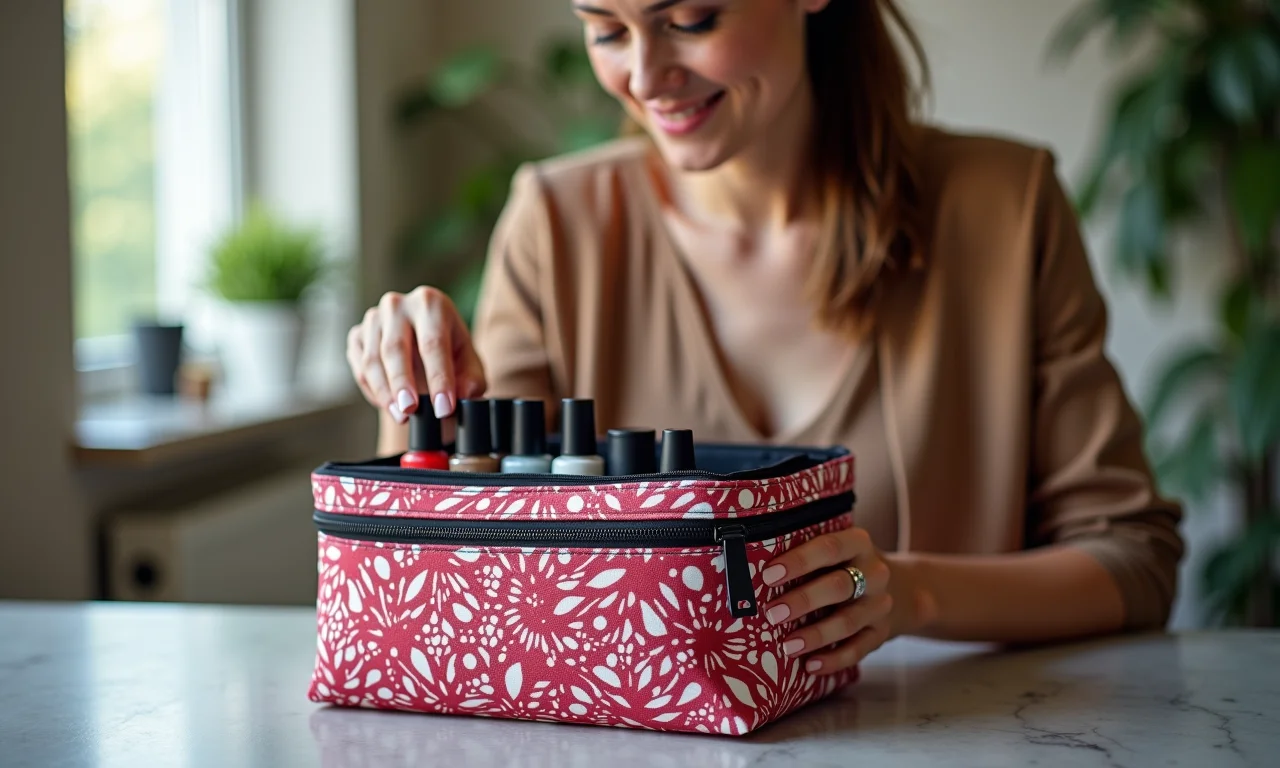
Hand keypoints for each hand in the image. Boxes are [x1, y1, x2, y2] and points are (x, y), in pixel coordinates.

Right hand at [346, 287, 486, 423]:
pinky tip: (389, 405)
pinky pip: (360, 367)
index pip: (433, 343)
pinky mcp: (357, 335)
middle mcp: (398, 305)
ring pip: (373, 360)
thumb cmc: (450, 352)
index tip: (443, 408)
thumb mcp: (469, 363)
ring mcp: (373, 318)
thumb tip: (465, 393)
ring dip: (385, 392)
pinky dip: (372, 390)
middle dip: (403, 383)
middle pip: (395, 348)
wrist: (424, 343)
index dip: (439, 378)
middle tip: (411, 411)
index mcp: (431, 303)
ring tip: (401, 416)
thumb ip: (472, 379)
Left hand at [759, 527, 927, 673]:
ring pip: (848, 622)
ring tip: (787, 646)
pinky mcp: (882, 633)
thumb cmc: (848, 565)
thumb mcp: (838, 551)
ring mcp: (881, 605)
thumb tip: (749, 567)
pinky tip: (811, 666)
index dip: (799, 561)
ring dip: (815, 635)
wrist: (903, 587)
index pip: (829, 548)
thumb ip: (807, 555)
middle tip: (772, 614)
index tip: (768, 575)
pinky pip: (859, 650)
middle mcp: (875, 573)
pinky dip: (834, 660)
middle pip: (838, 586)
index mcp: (858, 543)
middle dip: (803, 601)